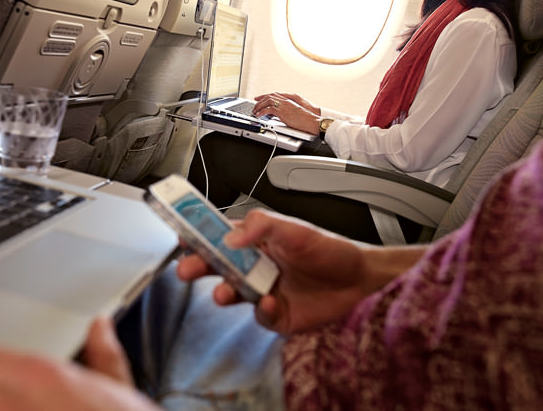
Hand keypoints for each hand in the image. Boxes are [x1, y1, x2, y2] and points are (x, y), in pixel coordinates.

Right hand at [177, 209, 382, 333]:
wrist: (360, 281)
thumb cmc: (330, 250)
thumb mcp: (296, 229)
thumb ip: (263, 226)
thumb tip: (231, 237)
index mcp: (257, 242)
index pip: (220, 236)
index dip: (199, 236)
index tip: (182, 237)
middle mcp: (256, 266)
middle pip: (218, 267)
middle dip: (198, 267)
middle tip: (186, 270)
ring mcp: (264, 291)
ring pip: (233, 293)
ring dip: (223, 293)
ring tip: (222, 293)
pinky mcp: (277, 316)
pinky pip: (260, 316)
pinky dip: (261, 310)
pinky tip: (269, 302)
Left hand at [251, 92, 320, 133]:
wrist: (311, 121)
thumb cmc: (305, 119)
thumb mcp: (294, 112)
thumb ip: (285, 110)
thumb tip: (277, 114)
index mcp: (288, 100)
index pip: (274, 95)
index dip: (265, 96)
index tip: (259, 98)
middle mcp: (285, 101)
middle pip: (269, 96)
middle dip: (260, 100)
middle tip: (254, 105)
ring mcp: (283, 105)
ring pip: (267, 101)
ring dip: (259, 106)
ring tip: (255, 111)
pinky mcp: (282, 112)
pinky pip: (268, 109)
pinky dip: (262, 112)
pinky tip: (259, 115)